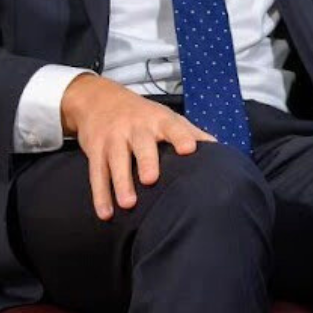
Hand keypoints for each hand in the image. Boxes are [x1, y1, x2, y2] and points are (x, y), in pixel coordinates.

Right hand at [60, 74, 215, 220]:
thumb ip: (191, 132)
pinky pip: (96, 174)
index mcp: (159, 120)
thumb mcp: (166, 117)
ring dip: (121, 184)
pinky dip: (100, 195)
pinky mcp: (95, 150)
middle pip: (141, 145)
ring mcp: (113, 139)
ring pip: (116, 162)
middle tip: (150, 180)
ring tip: (128, 204)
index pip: (173, 127)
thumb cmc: (142, 114)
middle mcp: (136, 128)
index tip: (189, 149)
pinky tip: (106, 213)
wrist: (99, 99)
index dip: (181, 137)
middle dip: (146, 161)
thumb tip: (217, 149)